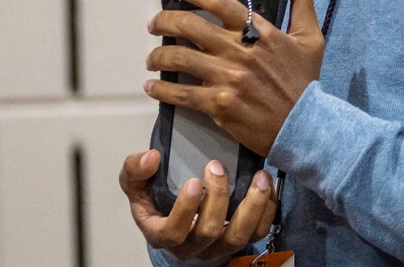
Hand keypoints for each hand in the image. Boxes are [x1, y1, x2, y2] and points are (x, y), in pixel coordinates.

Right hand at [118, 148, 276, 260]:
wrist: (175, 223)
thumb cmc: (156, 204)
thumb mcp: (136, 187)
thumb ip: (135, 171)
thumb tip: (151, 157)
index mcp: (162, 235)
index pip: (173, 233)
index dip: (185, 209)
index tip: (194, 181)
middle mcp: (192, 247)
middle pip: (209, 232)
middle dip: (218, 198)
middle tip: (217, 167)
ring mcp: (218, 247)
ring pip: (239, 236)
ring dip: (253, 206)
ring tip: (259, 177)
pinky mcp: (239, 240)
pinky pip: (258, 232)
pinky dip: (267, 210)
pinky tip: (267, 187)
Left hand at [144, 0, 323, 155]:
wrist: (305, 126)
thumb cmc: (304, 81)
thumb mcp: (310, 36)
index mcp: (258, 32)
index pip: (218, 1)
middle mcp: (238, 51)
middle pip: (189, 25)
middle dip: (164, 21)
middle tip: (155, 24)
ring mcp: (227, 78)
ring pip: (179, 57)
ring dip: (158, 55)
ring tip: (153, 58)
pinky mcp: (219, 105)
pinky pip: (181, 93)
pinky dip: (162, 89)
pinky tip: (153, 87)